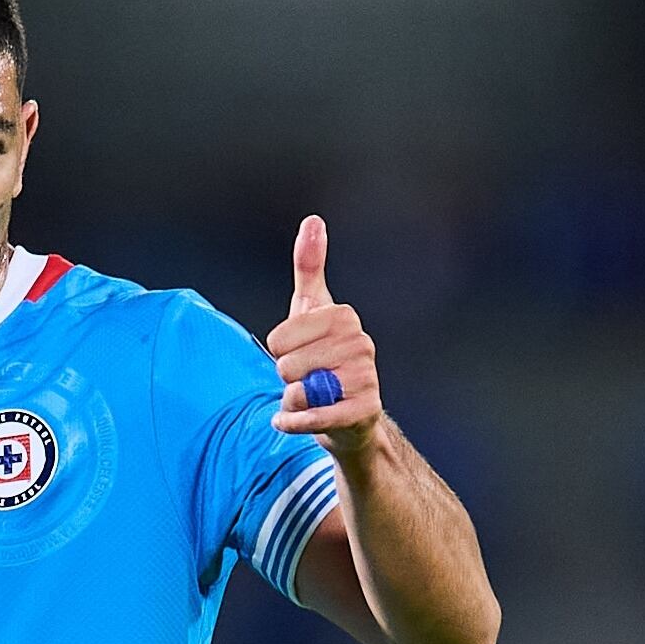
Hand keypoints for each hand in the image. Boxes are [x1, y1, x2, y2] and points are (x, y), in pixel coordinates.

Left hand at [266, 214, 384, 456]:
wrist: (346, 414)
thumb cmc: (323, 355)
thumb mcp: (312, 309)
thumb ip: (309, 267)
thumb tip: (313, 220)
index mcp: (344, 317)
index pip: (280, 337)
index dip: (279, 351)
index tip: (295, 351)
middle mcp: (361, 344)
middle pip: (287, 365)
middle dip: (286, 378)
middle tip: (306, 378)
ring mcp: (366, 378)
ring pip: (299, 392)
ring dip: (291, 402)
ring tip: (309, 397)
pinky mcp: (363, 411)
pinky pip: (312, 418)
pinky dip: (293, 423)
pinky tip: (293, 420)